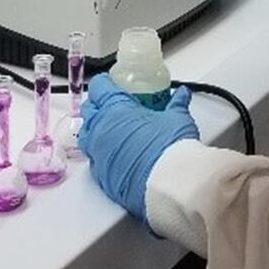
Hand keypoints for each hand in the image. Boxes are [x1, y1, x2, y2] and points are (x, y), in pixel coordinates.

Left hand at [79, 75, 199, 225]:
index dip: (106, 84)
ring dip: (96, 131)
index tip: (112, 84)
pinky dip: (103, 155)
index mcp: (116, 110)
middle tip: (114, 106)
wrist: (169, 185)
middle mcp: (101, 130)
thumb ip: (176, 104)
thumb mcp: (177, 119)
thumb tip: (181, 95)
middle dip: (98, 106)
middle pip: (88, 111)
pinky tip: (118, 156)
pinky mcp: (101, 178)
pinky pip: (95, 161)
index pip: (99, 87)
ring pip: (87, 137)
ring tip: (114, 132)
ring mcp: (98, 155)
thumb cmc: (170, 148)